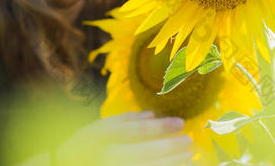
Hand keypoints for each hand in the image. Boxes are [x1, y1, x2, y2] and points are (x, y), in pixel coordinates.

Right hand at [54, 111, 192, 165]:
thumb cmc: (86, 146)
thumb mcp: (98, 128)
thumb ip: (124, 120)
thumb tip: (152, 113)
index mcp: (100, 137)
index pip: (134, 131)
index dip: (160, 127)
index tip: (180, 122)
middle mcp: (105, 156)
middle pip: (143, 152)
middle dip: (170, 147)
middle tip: (189, 141)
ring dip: (170, 164)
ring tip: (188, 157)